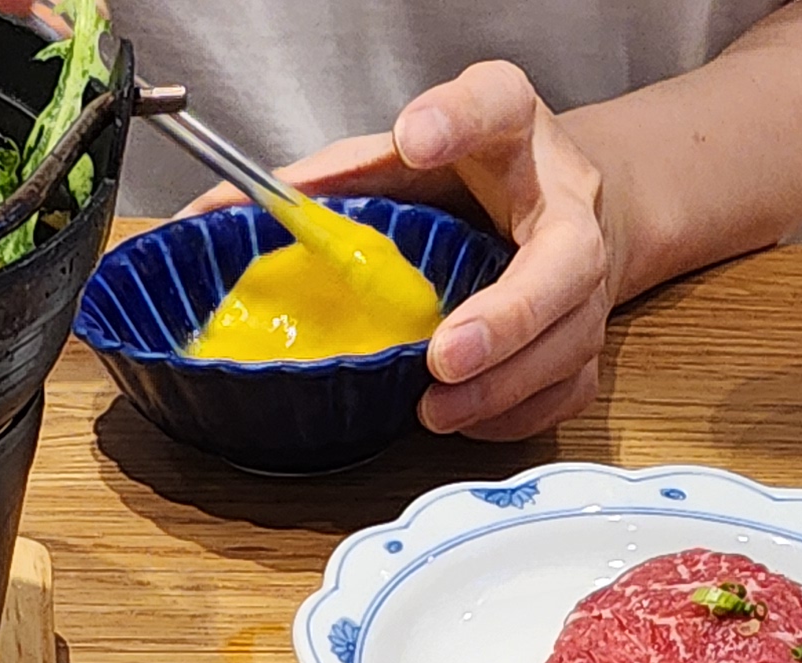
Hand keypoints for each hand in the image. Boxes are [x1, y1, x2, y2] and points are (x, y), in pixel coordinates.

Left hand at [179, 63, 619, 439]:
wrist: (554, 205)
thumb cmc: (469, 177)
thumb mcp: (397, 155)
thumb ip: (322, 182)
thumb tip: (212, 218)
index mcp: (512, 132)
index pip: (497, 103)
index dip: (459, 118)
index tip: (416, 134)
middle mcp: (566, 203)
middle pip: (566, 258)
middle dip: (507, 316)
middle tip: (444, 353)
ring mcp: (589, 279)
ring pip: (569, 342)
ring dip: (501, 386)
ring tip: (434, 406)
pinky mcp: (587, 339)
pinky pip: (564, 390)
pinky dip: (513, 413)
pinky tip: (464, 418)